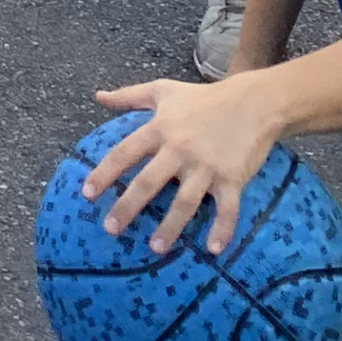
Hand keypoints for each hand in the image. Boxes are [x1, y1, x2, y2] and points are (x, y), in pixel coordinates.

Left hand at [84, 74, 288, 257]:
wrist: (254, 101)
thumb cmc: (203, 98)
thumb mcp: (163, 91)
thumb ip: (128, 96)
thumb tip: (98, 97)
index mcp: (160, 128)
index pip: (124, 153)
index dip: (104, 173)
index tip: (87, 194)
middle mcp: (180, 149)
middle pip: (149, 182)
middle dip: (128, 206)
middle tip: (111, 229)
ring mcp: (207, 165)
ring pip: (185, 201)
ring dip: (170, 227)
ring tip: (155, 248)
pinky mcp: (232, 178)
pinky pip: (227, 208)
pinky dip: (222, 229)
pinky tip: (213, 249)